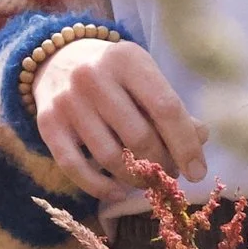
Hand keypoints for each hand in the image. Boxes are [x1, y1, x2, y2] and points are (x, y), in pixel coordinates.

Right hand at [32, 34, 208, 201]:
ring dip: (134, 177)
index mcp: (127, 60)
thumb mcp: (144, 76)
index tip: (196, 171)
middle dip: (161, 164)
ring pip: (110, 157)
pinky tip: (118, 190)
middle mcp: (93, 77)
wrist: (58, 58)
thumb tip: (200, 139)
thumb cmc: (114, 73)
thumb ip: (170, 107)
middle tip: (169, 174)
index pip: (165, 108)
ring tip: (146, 179)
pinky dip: (101, 186)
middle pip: (138, 137)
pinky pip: (76, 168)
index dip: (185, 145)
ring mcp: (67, 101)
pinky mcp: (47, 124)